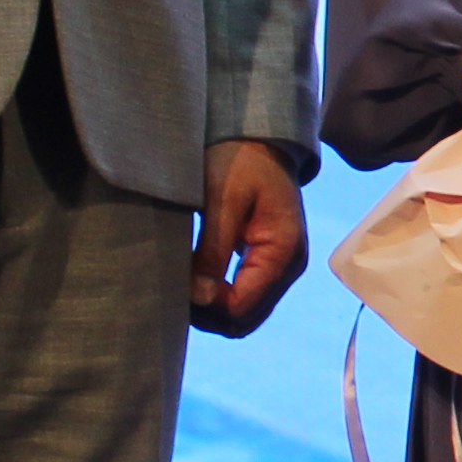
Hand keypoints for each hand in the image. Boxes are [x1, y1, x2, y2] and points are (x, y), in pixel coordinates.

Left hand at [190, 138, 305, 337]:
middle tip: (173, 288)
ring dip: (211, 309)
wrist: (259, 141)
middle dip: (207, 314)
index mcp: (282, 253)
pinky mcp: (268, 265)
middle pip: (244, 320)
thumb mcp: (222, 200)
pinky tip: (195, 279)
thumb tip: (198, 297)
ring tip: (181, 284)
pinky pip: (244, 298)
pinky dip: (218, 298)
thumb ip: (212, 249)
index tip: (176, 284)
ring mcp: (281, 270)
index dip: (205, 305)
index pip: (241, 307)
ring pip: (243, 316)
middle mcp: (288, 269)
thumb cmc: (240, 162)